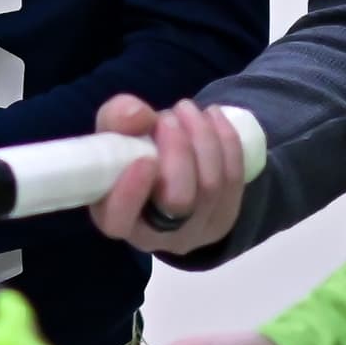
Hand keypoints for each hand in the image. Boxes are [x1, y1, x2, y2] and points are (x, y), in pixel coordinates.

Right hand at [88, 94, 246, 258]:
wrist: (165, 167)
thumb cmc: (128, 153)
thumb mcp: (112, 132)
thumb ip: (117, 118)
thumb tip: (139, 115)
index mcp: (116, 218)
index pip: (119, 219)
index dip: (131, 193)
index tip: (145, 158)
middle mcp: (155, 235)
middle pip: (178, 201)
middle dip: (178, 150)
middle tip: (167, 116)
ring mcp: (195, 230)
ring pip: (210, 185)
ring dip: (202, 137)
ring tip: (186, 109)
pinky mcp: (224, 217)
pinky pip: (234, 178)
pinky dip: (226, 140)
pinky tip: (212, 116)